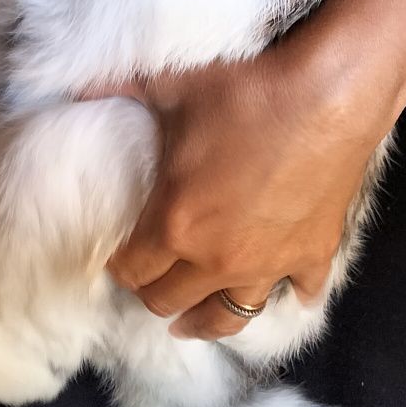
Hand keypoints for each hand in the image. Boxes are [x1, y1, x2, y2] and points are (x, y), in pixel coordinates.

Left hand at [88, 28, 397, 341]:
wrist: (330, 94)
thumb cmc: (247, 92)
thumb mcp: (173, 86)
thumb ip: (121, 90)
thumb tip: (75, 87)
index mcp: (175, 226)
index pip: (131, 271)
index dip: (119, 267)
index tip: (118, 259)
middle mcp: (218, 259)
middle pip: (170, 301)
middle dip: (154, 293)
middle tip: (152, 279)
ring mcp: (269, 264)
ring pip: (229, 317)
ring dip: (207, 320)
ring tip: (195, 320)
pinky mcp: (312, 255)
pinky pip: (300, 294)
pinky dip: (291, 294)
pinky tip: (288, 293)